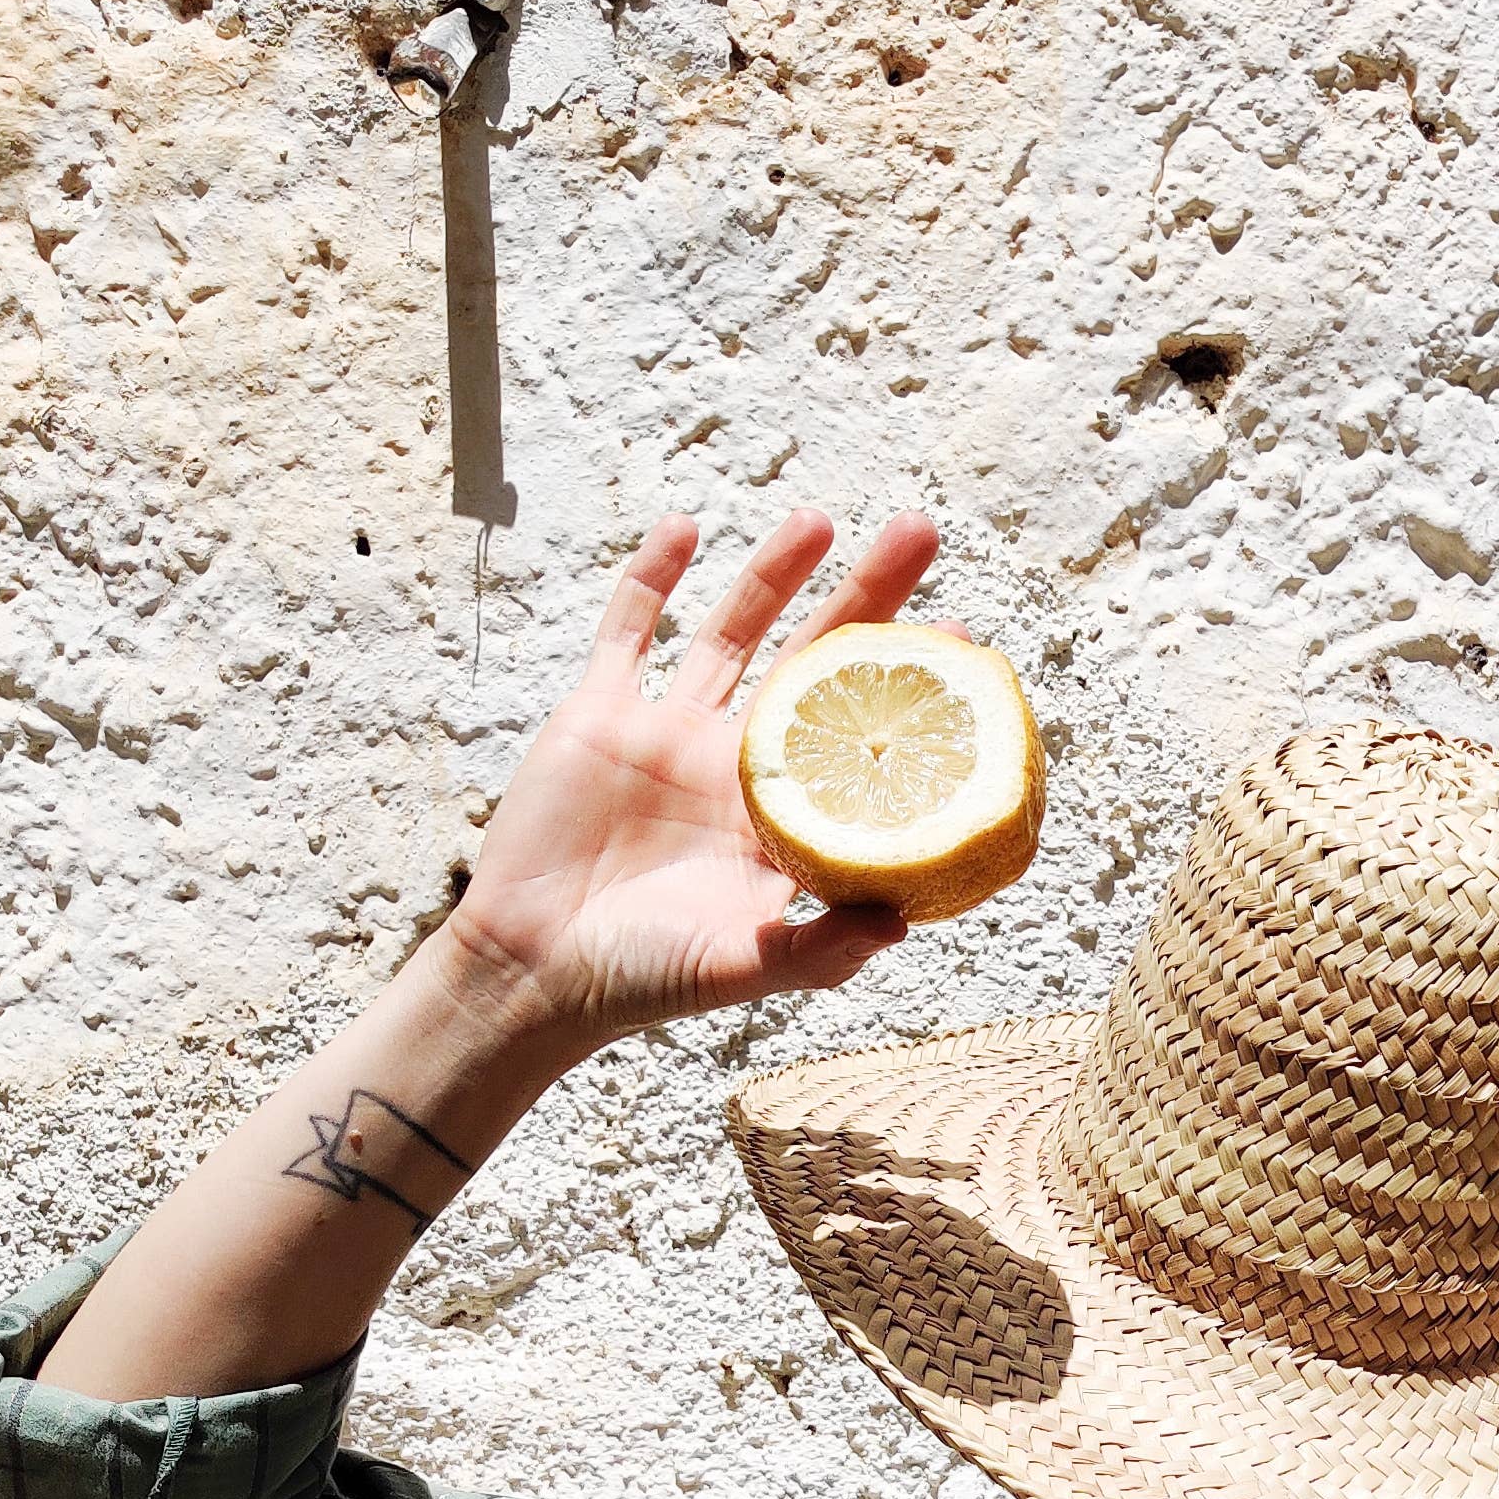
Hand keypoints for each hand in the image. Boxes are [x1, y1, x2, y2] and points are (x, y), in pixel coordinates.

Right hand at [439, 506, 937, 1050]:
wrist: (533, 972)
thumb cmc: (645, 980)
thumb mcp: (740, 970)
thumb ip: (819, 951)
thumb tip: (902, 923)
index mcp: (783, 817)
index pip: (864, 733)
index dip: (909, 685)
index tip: (964, 640)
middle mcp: (736, 764)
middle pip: (815, 659)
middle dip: (867, 594)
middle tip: (920, 531)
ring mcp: (669, 732)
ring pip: (732, 631)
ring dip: (773, 572)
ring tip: (820, 518)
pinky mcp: (600, 716)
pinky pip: (629, 631)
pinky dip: (654, 579)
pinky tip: (687, 528)